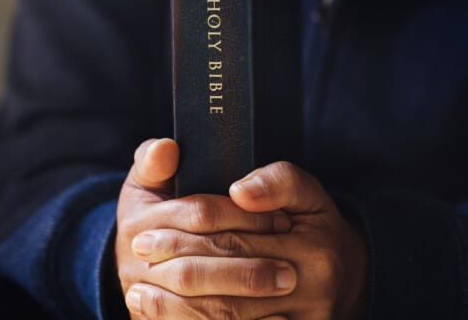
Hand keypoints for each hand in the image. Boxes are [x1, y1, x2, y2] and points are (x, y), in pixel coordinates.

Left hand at [126, 161, 367, 319]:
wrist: (348, 282)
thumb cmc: (314, 230)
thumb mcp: (306, 195)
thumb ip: (279, 180)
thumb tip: (240, 191)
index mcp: (313, 245)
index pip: (235, 233)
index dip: (188, 229)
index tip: (146, 228)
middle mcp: (311, 287)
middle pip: (226, 275)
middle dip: (175, 264)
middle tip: (137, 253)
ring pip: (226, 315)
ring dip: (176, 307)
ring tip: (137, 293)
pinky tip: (162, 318)